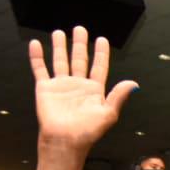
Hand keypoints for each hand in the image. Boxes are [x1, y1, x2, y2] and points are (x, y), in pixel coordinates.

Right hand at [29, 27, 136, 151]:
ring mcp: (61, 86)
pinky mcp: (45, 89)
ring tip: (60, 32)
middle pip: (79, 60)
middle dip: (80, 44)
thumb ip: (119, 97)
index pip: (99, 67)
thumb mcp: (108, 114)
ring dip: (60, 47)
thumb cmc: (88, 131)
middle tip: (80, 29)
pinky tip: (36, 44)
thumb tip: (134, 84)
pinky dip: (37, 57)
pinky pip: (40, 69)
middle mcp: (78, 86)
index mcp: (94, 91)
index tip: (102, 40)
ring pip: (60, 61)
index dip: (101, 54)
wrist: (65, 141)